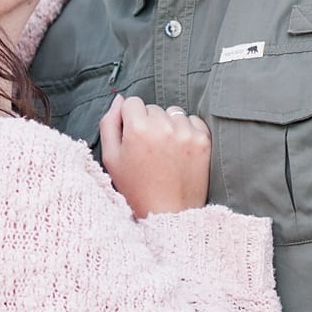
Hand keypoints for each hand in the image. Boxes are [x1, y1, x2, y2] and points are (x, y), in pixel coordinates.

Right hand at [98, 95, 210, 217]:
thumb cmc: (135, 187)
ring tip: (164, 150)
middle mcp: (162, 126)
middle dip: (149, 122)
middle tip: (148, 148)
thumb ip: (109, 123)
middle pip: (153, 108)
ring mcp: (185, 133)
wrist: (168, 212)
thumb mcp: (110, 157)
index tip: (133, 137)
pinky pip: (192, 121)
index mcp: (137, 128)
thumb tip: (119, 99)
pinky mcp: (202, 141)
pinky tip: (179, 150)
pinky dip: (186, 130)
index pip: (132, 102)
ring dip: (168, 125)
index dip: (129, 120)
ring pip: (173, 112)